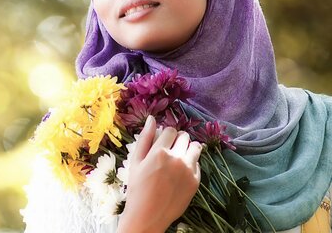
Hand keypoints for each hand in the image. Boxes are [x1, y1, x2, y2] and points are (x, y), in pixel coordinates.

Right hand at [116, 115, 201, 232]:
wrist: (148, 214)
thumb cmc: (137, 187)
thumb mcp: (136, 161)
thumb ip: (144, 138)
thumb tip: (151, 118)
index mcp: (160, 151)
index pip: (170, 130)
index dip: (166, 134)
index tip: (162, 142)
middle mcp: (177, 158)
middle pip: (184, 136)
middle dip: (178, 140)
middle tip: (170, 150)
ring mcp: (188, 170)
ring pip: (196, 147)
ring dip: (188, 148)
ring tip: (180, 156)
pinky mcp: (195, 181)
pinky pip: (198, 164)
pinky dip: (191, 164)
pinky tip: (180, 172)